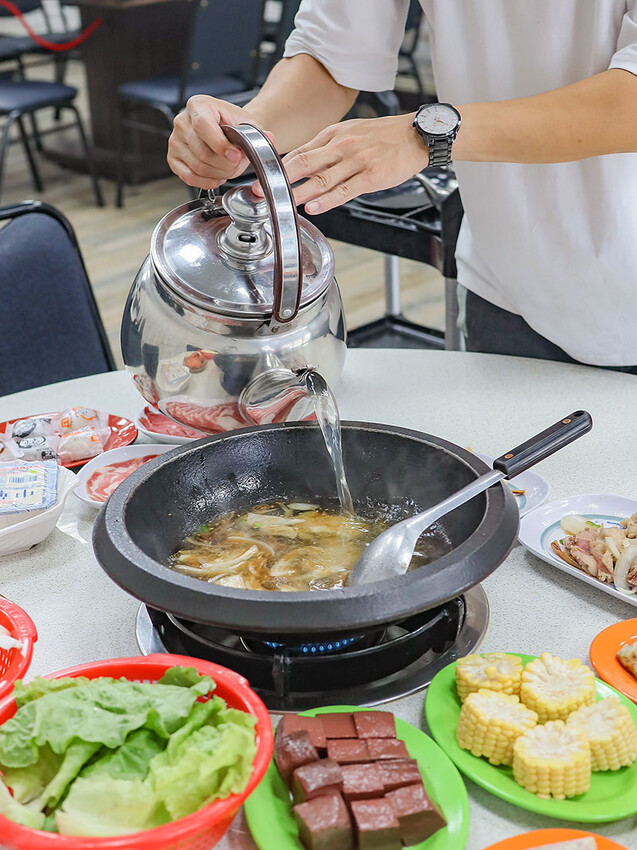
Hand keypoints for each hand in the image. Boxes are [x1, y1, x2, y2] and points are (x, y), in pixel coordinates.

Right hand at [167, 95, 270, 188]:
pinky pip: (188, 176)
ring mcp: (175, 140)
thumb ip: (259, 133)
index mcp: (198, 105)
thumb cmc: (234, 125)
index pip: (203, 126)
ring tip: (229, 169)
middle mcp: (182, 121)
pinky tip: (218, 176)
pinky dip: (206, 181)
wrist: (225, 128)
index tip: (236, 156)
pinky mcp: (173, 158)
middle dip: (225, 164)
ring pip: (197, 167)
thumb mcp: (249, 124)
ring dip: (218, 173)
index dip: (220, 145)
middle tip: (237, 164)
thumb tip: (269, 138)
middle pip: (202, 152)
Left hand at [259, 113, 428, 213]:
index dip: (278, 166)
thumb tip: (301, 163)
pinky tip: (313, 207)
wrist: (415, 135)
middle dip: (279, 179)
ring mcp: (356, 161)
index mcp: (333, 134)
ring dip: (298, 192)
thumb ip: (326, 148)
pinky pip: (344, 190)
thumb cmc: (383, 136)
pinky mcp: (370, 176)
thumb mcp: (350, 132)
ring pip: (321, 179)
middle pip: (304, 163)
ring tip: (282, 203)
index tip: (262, 178)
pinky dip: (326, 200)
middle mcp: (341, 146)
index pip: (300, 151)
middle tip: (261, 191)